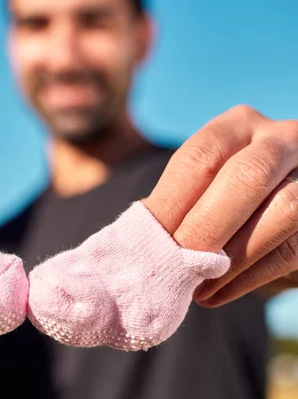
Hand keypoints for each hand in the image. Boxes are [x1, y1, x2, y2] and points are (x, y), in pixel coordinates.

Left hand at [142, 105, 297, 306]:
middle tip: (176, 265)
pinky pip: (294, 247)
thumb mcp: (199, 188)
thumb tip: (136, 238)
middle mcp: (282, 138)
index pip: (200, 158)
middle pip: (247, 176)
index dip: (173, 204)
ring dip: (233, 258)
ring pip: (284, 210)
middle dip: (206, 227)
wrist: (271, 208)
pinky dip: (251, 276)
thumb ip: (172, 205)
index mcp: (238, 125)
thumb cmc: (220, 200)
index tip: (149, 243)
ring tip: (196, 288)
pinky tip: (218, 293)